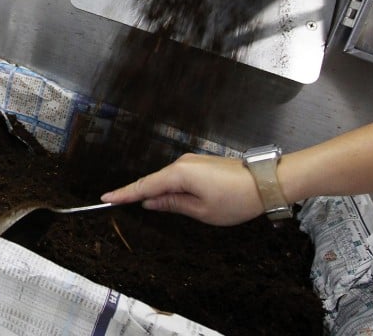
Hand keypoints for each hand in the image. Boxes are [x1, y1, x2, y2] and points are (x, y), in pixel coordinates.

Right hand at [100, 153, 265, 225]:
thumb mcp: (202, 211)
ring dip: (159, 193)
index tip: (105, 197)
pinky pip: (178, 176)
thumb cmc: (237, 199)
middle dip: (141, 194)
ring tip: (156, 208)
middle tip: (120, 204)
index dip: (124, 193)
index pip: (145, 186)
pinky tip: (172, 199)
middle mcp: (182, 162)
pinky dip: (171, 187)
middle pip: (154, 181)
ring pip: (167, 179)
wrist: (267, 182)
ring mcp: (192, 161)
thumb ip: (172, 205)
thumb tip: (151, 202)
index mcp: (179, 174)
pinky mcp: (200, 164)